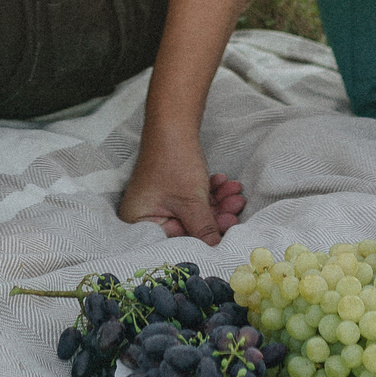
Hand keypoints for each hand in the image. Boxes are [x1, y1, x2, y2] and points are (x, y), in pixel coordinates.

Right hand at [120, 142, 245, 245]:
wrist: (173, 124)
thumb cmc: (174, 162)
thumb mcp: (192, 202)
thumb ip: (204, 230)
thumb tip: (217, 252)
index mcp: (139, 222)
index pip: (174, 241)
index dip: (202, 239)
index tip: (227, 233)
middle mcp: (144, 214)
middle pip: (186, 226)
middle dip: (215, 217)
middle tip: (236, 209)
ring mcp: (157, 201)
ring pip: (193, 211)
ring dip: (217, 203)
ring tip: (236, 193)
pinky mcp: (169, 190)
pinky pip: (191, 199)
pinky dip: (208, 193)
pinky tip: (223, 182)